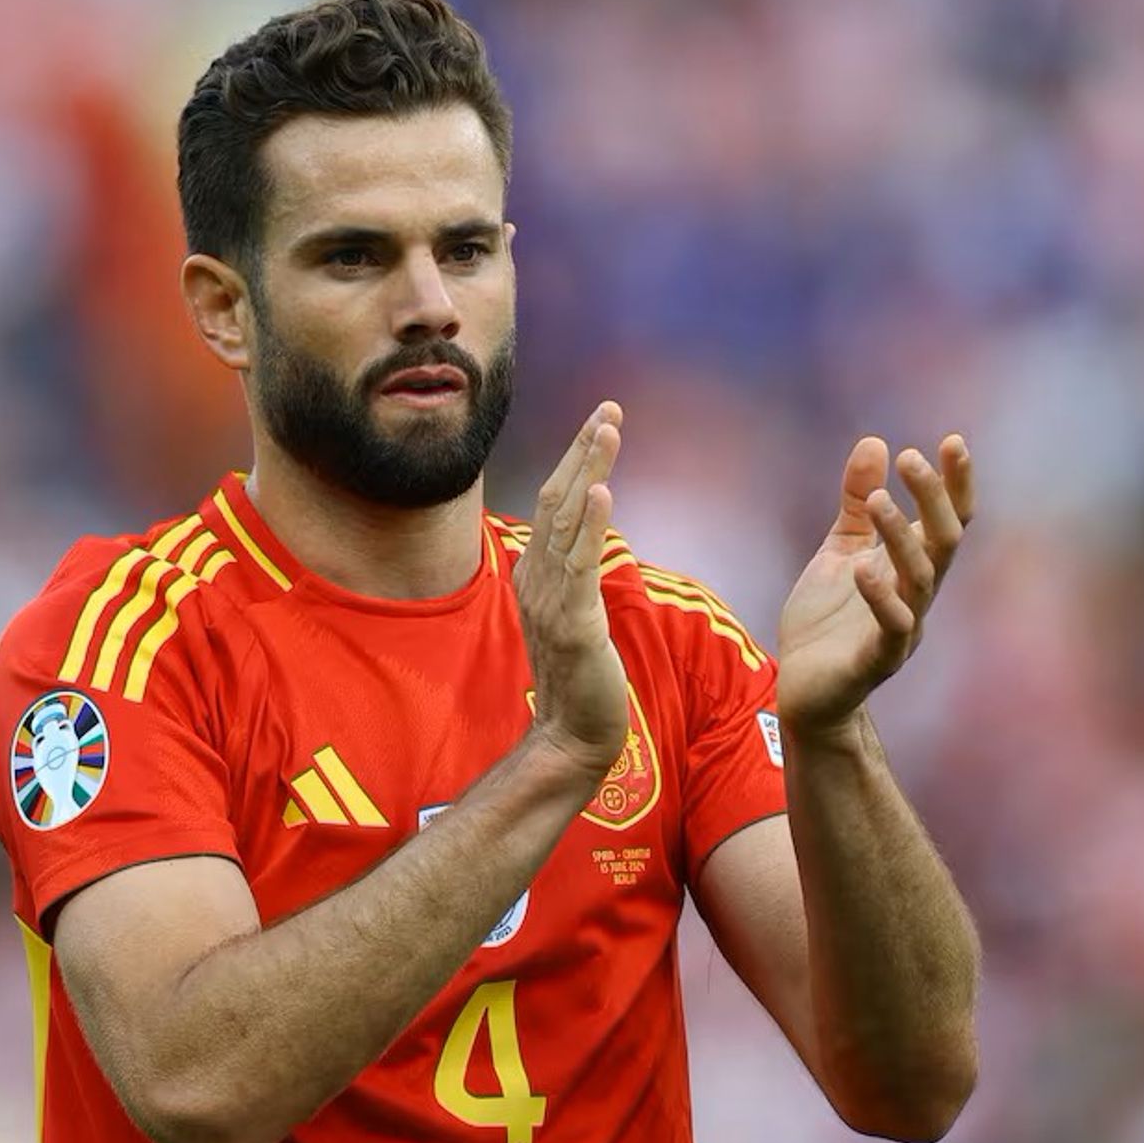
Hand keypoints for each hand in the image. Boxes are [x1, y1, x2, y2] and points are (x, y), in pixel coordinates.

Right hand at [516, 402, 629, 775]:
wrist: (573, 734)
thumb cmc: (578, 678)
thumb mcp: (571, 615)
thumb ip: (569, 576)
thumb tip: (578, 542)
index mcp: (536, 574)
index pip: (554, 503)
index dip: (575, 459)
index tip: (599, 421)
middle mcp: (536, 578)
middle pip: (557, 498)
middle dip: (583, 449)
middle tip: (608, 408)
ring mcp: (551, 599)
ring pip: (567, 521)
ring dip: (588, 470)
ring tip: (607, 429)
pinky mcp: (573, 623)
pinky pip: (580, 566)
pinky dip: (590, 526)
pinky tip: (601, 492)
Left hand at [775, 435, 974, 735]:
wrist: (805, 690)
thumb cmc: (827, 622)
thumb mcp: (838, 550)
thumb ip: (855, 504)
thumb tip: (874, 441)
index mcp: (909, 568)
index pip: (947, 520)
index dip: (954, 484)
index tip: (953, 441)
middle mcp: (915, 596)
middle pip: (944, 542)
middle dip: (933, 499)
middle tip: (911, 459)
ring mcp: (901, 629)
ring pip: (920, 579)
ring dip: (902, 537)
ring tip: (878, 498)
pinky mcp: (876, 660)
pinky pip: (891, 628)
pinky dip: (880, 597)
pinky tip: (862, 569)